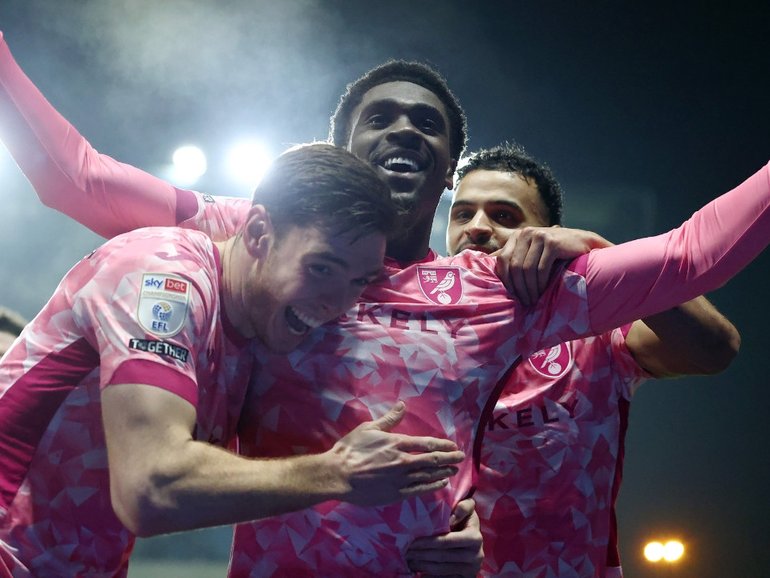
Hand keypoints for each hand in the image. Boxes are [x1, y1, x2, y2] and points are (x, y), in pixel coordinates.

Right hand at [330, 401, 464, 505]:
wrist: (338, 474)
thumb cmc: (350, 449)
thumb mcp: (369, 428)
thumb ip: (389, 419)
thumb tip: (402, 405)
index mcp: (397, 443)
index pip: (427, 443)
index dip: (443, 444)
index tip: (453, 446)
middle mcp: (403, 461)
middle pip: (432, 459)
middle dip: (449, 458)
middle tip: (460, 457)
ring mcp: (401, 479)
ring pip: (429, 475)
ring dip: (444, 472)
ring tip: (454, 470)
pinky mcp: (396, 494)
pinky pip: (420, 490)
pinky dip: (433, 487)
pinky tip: (441, 484)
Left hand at [405, 498, 483, 576]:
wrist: (476, 540)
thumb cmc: (466, 520)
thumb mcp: (468, 509)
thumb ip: (463, 507)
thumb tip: (450, 519)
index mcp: (474, 538)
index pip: (446, 541)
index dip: (427, 542)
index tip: (411, 542)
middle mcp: (475, 556)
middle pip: (441, 557)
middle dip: (421, 555)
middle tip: (405, 552)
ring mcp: (471, 569)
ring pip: (441, 569)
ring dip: (422, 565)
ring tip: (409, 560)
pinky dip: (430, 576)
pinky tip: (419, 572)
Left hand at [493, 226, 612, 305]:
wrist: (585, 243)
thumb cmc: (557, 253)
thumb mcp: (533, 253)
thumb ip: (515, 258)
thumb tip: (488, 268)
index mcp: (517, 236)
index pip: (502, 260)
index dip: (505, 280)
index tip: (512, 295)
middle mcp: (526, 233)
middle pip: (514, 267)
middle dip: (518, 288)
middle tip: (525, 302)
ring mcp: (539, 236)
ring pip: (527, 269)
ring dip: (530, 288)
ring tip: (534, 300)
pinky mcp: (552, 243)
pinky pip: (540, 269)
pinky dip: (541, 283)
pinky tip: (543, 291)